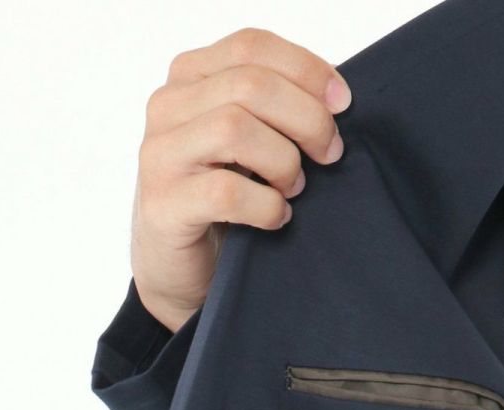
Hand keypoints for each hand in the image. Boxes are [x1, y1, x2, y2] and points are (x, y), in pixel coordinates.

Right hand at [129, 27, 351, 332]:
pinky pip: (226, 192)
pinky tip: (276, 217)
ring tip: (294, 189)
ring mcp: (160, 155)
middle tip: (329, 154)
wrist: (178, 268)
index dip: (306, 70)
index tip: (342, 104)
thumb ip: (272, 109)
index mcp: (189, 78)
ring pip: (234, 130)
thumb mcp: (246, 142)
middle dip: (306, 119)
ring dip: (283, 162)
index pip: (251, 47)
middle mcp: (167, 107)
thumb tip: (334, 100)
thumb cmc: (219, 202)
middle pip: (250, 85)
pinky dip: (265, 205)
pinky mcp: (163, 205)